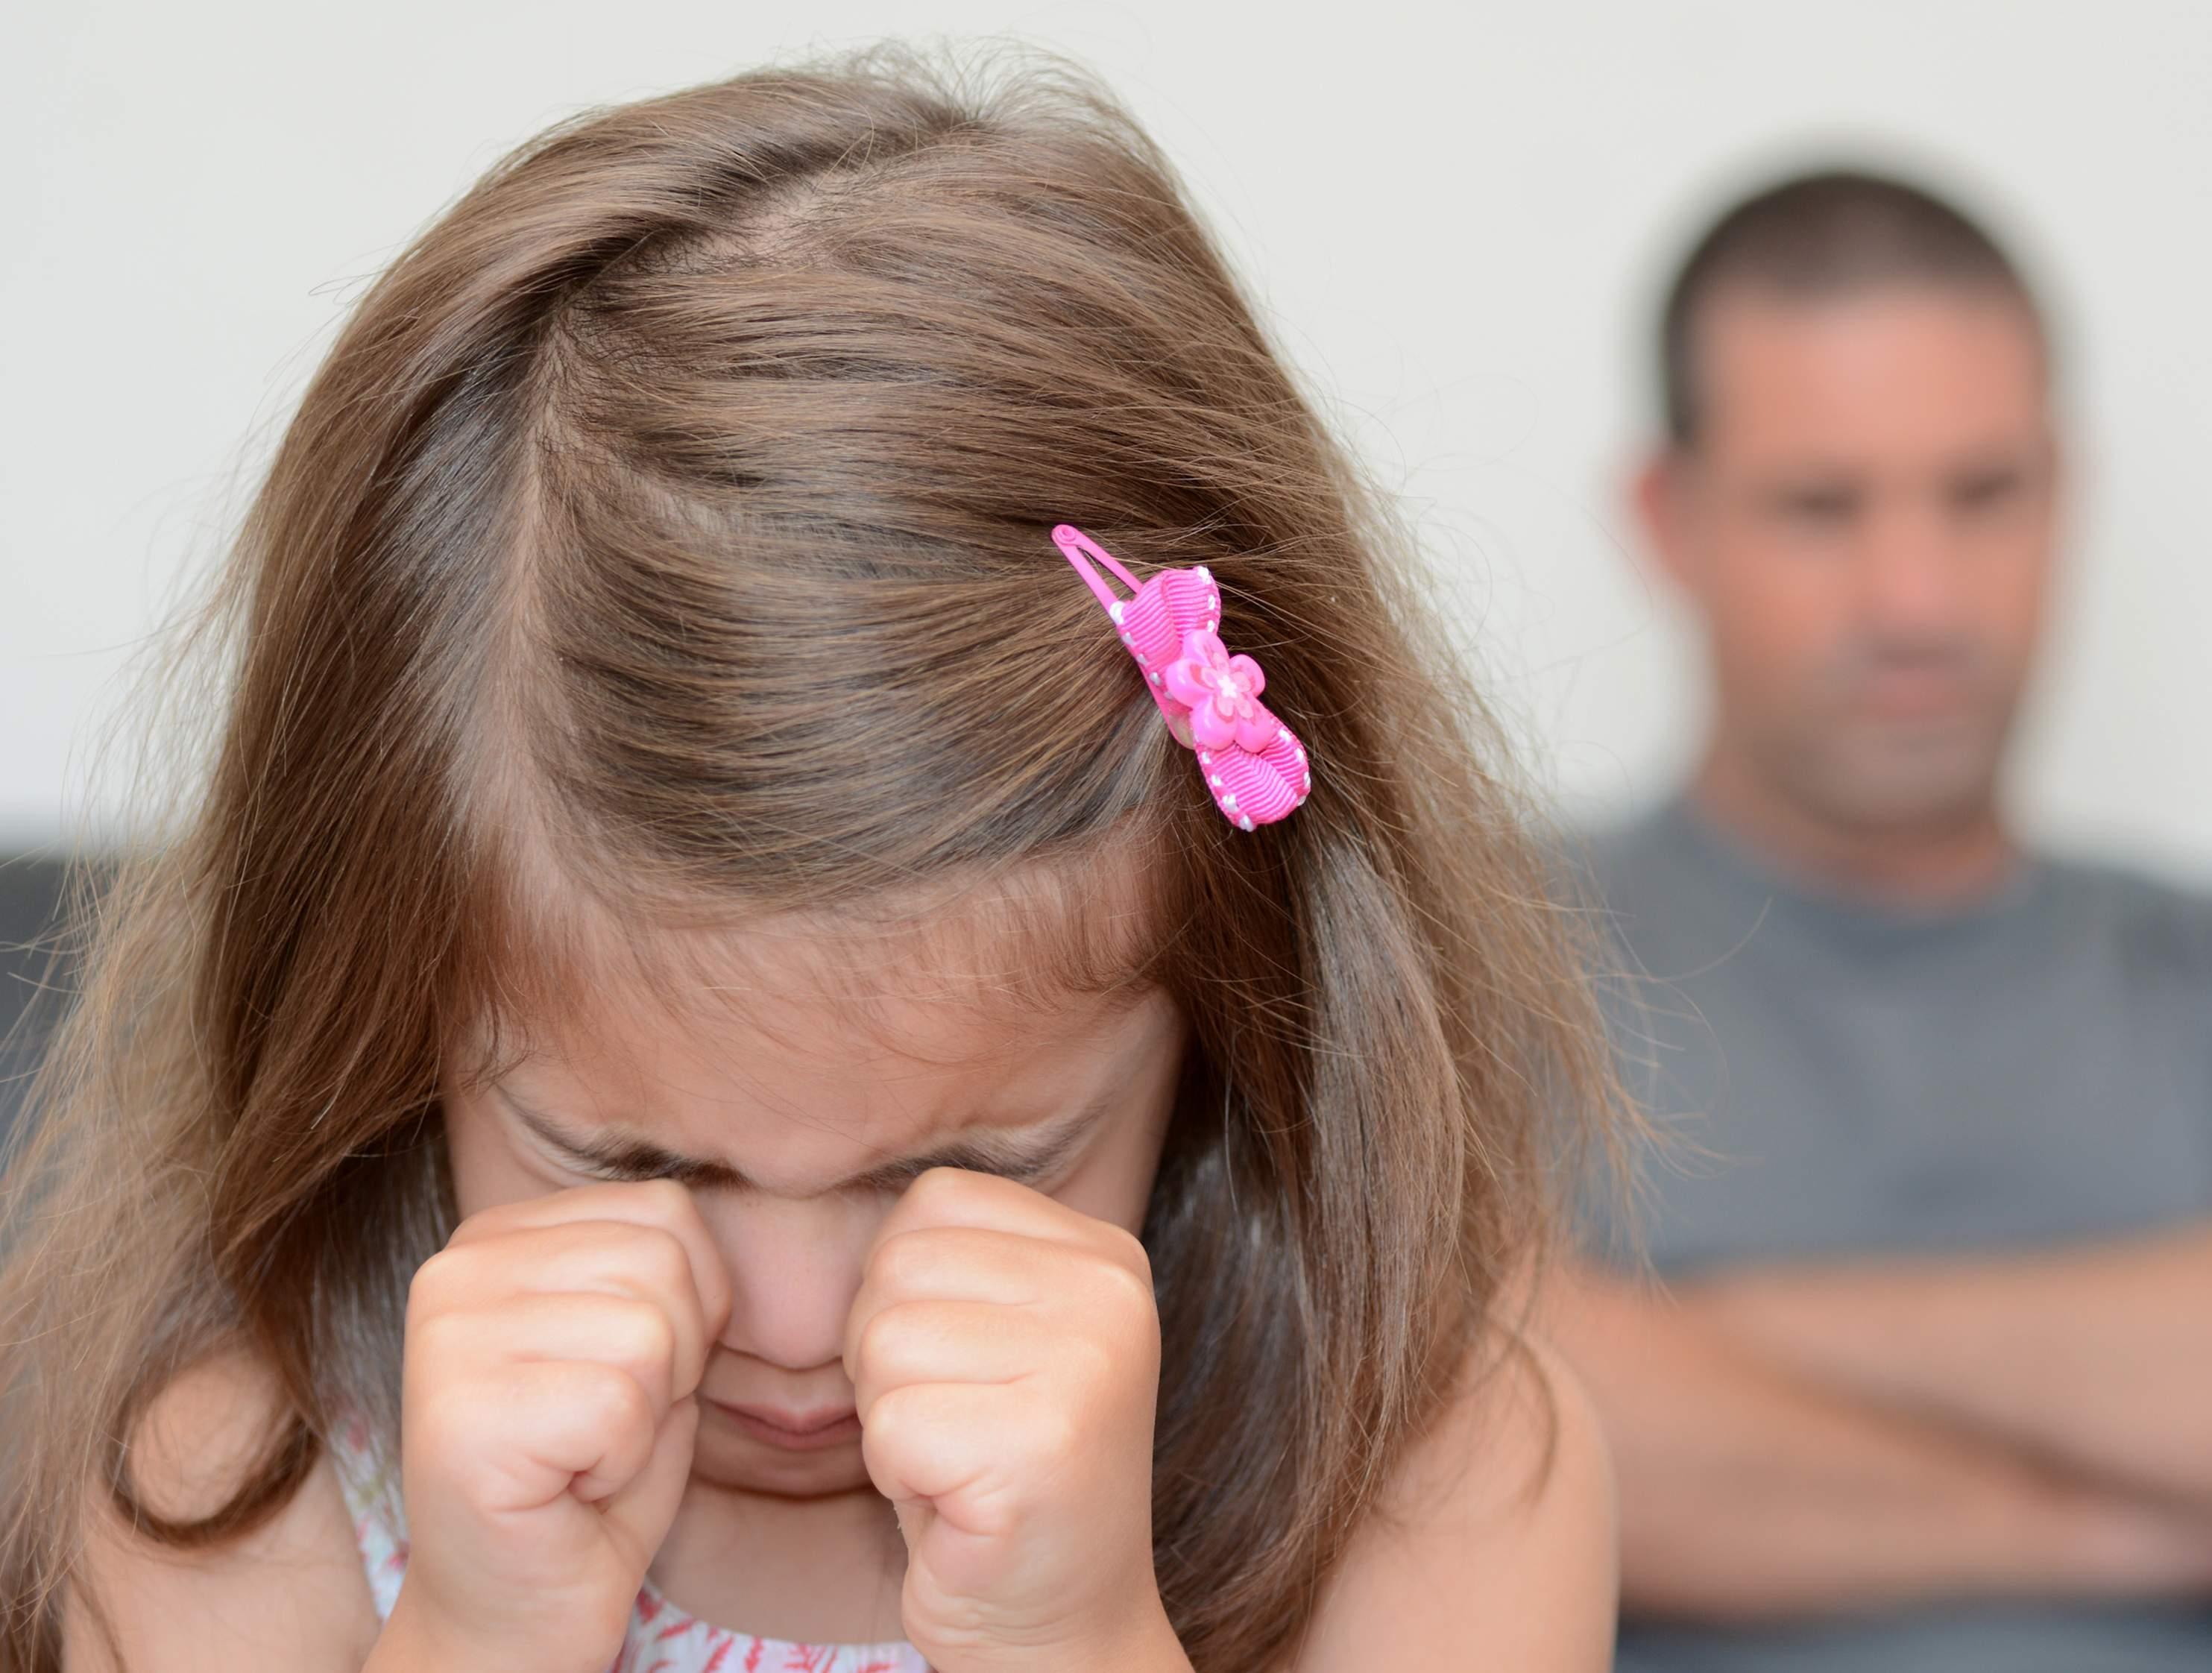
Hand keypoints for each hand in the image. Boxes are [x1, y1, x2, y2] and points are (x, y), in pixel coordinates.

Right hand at [386, 1181, 732, 1672]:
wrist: (517, 1616)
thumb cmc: (589, 1481)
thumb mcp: (642, 1344)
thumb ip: (668, 1270)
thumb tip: (728, 1212)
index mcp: (497, 1235)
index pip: (668, 1211)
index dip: (692, 1309)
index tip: (626, 1378)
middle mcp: (455, 1267)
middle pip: (664, 1262)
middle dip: (676, 1361)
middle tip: (607, 1428)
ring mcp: (447, 1338)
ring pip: (650, 1332)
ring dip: (649, 1414)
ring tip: (585, 1454)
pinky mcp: (462, 1416)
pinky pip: (621, 1403)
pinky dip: (623, 1461)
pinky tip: (568, 1489)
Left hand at [845, 1169, 1183, 1672]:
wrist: (1064, 1631)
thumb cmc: (996, 1478)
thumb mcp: (991, 1334)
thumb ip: (949, 1260)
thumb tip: (822, 1175)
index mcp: (1103, 1251)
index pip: (930, 1203)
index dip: (902, 1293)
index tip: (960, 1371)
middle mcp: (1111, 1291)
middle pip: (896, 1268)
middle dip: (886, 1360)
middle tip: (955, 1430)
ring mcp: (1088, 1364)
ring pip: (882, 1342)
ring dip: (891, 1420)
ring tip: (957, 1463)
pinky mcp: (1043, 1446)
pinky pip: (889, 1426)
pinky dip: (898, 1478)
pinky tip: (959, 1506)